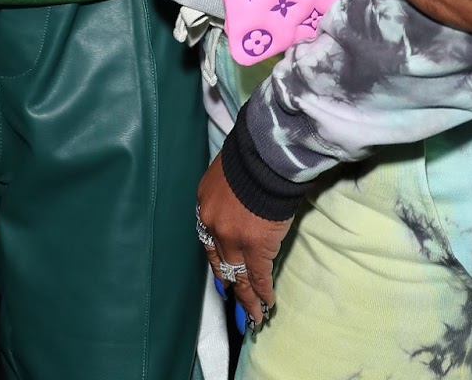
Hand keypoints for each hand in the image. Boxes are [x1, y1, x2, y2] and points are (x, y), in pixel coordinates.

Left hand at [196, 154, 291, 327]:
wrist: (264, 155)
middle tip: (235, 299)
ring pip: (240, 277)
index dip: (218, 261)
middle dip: (230, 284)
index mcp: (205, 207)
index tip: (223, 275)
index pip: (209, 242)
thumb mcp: (225, 175)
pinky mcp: (256, 248)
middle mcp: (213, 227)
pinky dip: (263, 293)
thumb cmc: (249, 157)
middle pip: (221, 263)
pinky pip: (259, 277)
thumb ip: (227, 196)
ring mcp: (233, 240)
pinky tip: (266, 304)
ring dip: (248, 298)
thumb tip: (238, 209)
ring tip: (254, 315)